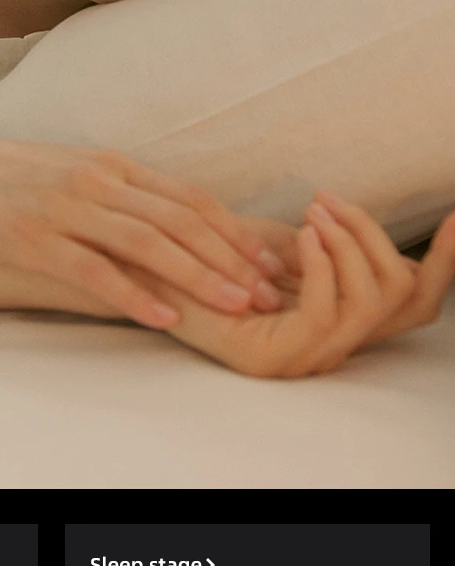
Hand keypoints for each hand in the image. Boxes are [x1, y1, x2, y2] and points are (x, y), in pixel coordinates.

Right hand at [0, 129, 286, 330]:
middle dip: (232, 258)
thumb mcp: (75, 174)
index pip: (190, 198)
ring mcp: (64, 209)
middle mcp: (97, 182)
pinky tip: (162, 318)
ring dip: (197, 276)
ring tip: (235, 305)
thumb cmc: (8, 176)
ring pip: (148, 243)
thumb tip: (172, 226)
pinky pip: (92, 270)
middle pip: (181, 220)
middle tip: (269, 291)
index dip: (235, 230)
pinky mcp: (31, 238)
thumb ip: (120, 195)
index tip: (271, 261)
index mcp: (114, 166)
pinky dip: (132, 294)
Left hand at [143, 193, 454, 375]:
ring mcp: (304, 359)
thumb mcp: (287, 236)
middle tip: (332, 204)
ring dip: (351, 244)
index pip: (418, 301)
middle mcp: (331, 346)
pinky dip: (324, 266)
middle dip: (382, 240)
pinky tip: (302, 235)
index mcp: (342, 318)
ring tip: (314, 213)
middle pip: (409, 299)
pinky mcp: (273, 361)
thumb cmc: (207, 250)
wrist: (142, 269)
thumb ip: (336, 237)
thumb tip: (374, 218)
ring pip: (374, 301)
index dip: (447, 260)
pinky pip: (326, 314)